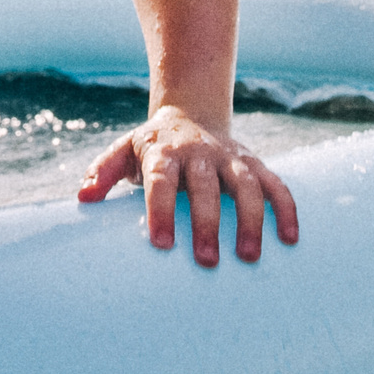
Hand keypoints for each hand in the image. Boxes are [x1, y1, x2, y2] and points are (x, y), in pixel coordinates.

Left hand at [79, 105, 299, 266]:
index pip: (161, 181)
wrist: (190, 113)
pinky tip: (290, 238)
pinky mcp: (254, 163)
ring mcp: (230, 157)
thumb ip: (102, 171)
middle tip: (207, 261)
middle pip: (205, 187)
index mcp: (164, 152)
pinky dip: (286, 207)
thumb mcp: (123, 151)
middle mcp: (200, 153)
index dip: (160, 210)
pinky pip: (276, 183)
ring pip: (247, 185)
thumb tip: (83, 198)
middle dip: (207, 223)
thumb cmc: (152, 146)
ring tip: (250, 256)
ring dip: (252, 219)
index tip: (161, 244)